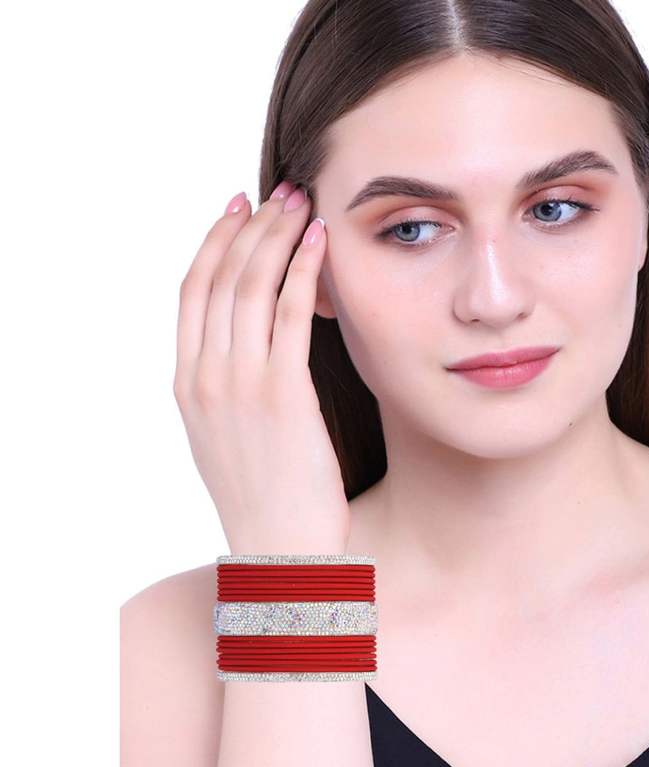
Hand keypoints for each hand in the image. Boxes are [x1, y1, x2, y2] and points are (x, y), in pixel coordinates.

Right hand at [174, 183, 350, 555]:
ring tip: (302, 203)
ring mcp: (239, 383)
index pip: (191, 293)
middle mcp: (205, 376)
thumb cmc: (266, 498)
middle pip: (220, 278)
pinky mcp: (282, 393)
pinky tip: (320, 243)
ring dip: (278, 236)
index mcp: (186, 384)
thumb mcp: (228, 438)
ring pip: (251, 286)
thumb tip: (249, 351)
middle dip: (250, 226)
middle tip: (280, 192)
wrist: (280, 549)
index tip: (235, 209)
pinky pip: (289, 315)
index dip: (213, 243)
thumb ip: (227, 389)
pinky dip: (304, 271)